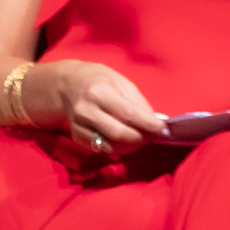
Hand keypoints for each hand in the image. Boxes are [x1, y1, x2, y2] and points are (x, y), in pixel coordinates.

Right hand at [41, 60, 165, 153]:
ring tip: (139, 139)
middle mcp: (86, 109)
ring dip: (130, 147)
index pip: (128, 113)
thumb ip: (137, 101)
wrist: (67, 84)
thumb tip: (155, 122)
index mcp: (99, 91)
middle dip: (141, 139)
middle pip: (119, 133)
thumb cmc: (99, 80)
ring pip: (110, 146)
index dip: (148, 124)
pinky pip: (100, 149)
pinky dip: (115, 148)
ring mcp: (79, 124)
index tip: (163, 129)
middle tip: (152, 137)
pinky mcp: (76, 135)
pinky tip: (121, 141)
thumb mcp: (120, 81)